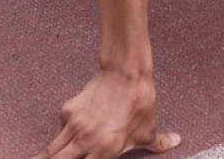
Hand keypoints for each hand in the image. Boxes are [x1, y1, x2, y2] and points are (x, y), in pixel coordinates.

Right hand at [34, 70, 180, 158]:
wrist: (127, 73)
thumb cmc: (139, 102)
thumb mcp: (148, 128)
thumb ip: (158, 143)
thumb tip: (174, 142)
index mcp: (104, 150)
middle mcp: (85, 140)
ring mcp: (73, 125)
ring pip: (52, 149)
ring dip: (49, 156)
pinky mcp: (68, 110)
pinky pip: (60, 128)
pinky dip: (61, 134)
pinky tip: (69, 133)